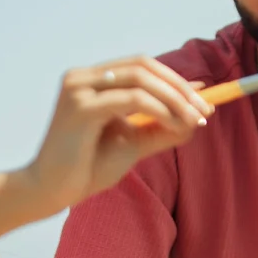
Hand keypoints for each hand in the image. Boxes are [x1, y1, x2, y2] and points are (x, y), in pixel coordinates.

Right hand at [17, 57, 210, 217]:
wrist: (52, 191)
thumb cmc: (87, 168)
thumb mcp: (132, 142)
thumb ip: (160, 127)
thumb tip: (196, 115)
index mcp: (92, 81)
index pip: (141, 66)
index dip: (175, 80)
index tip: (204, 101)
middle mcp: (82, 77)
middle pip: (143, 65)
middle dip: (179, 87)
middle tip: (205, 111)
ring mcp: (78, 89)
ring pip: (139, 78)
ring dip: (174, 97)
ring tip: (193, 120)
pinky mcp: (80, 107)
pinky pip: (131, 99)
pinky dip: (159, 109)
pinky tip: (173, 125)